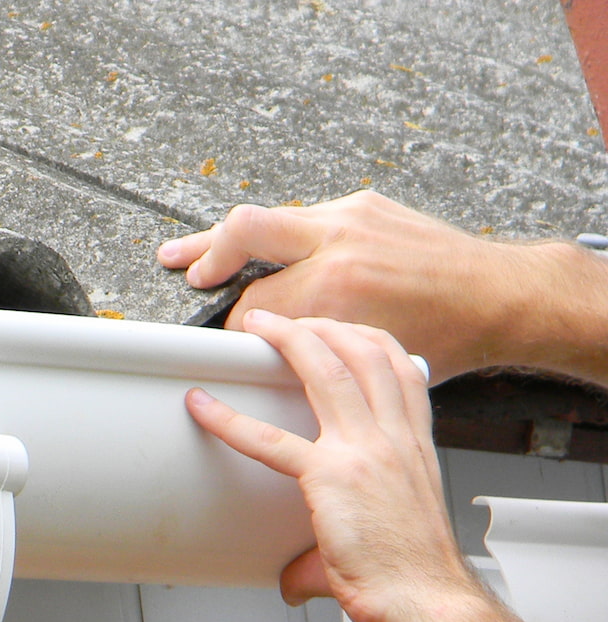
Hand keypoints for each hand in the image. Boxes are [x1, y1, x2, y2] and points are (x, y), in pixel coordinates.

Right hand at [158, 192, 578, 381]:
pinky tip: (258, 249)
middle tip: (186, 273)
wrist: (499, 294)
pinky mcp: (362, 206)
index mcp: (338, 287)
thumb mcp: (367, 353)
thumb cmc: (447, 334)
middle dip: (205, 254)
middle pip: (245, 231)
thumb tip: (271, 348)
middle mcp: (340, 242)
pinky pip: (300, 218)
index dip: (234, 330)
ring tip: (185, 254)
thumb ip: (314, 347)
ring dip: (224, 238)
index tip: (224, 343)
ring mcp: (351, 217)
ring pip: (267, 217)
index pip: (255, 305)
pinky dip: (273, 235)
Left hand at [186, 309, 481, 621]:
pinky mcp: (331, 477)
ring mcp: (365, 452)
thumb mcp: (382, 541)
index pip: (401, 369)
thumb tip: (292, 582)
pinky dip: (230, 419)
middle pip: (365, 354)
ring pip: (326, 373)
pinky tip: (203, 405)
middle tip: (287, 317)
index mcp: (416, 444)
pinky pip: (270, 439)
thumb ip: (327, 551)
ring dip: (290, 341)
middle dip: (325, 324)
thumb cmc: (414, 575)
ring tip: (257, 328)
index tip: (343, 328)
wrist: (427, 599)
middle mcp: (395, 438)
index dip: (370, 339)